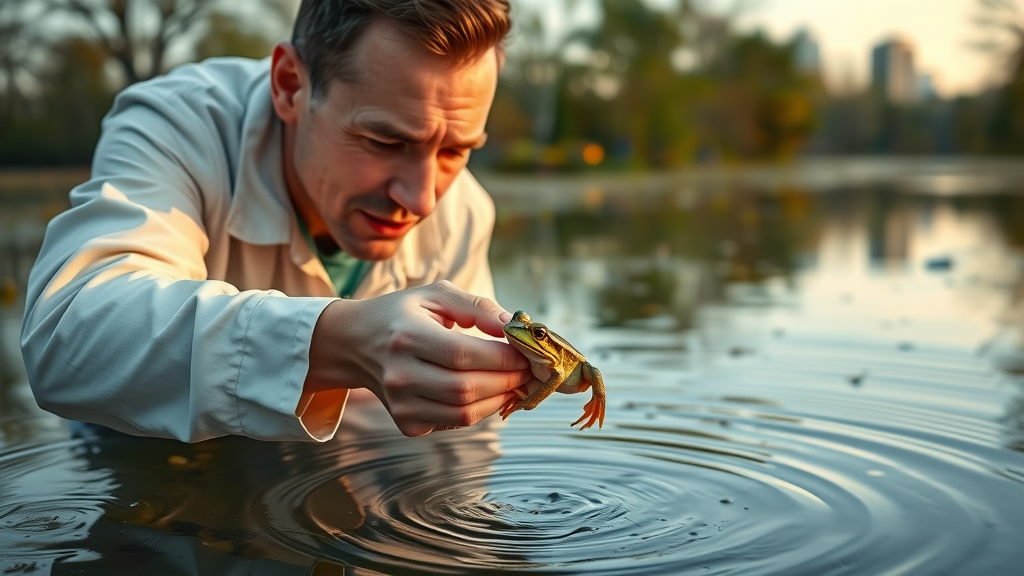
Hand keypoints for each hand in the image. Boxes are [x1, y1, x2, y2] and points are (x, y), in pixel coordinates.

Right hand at [304, 281, 532, 435]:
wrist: (355, 344)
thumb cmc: (402, 315)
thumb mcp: (436, 295)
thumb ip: (478, 307)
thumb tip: (514, 327)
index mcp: (406, 336)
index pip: (465, 354)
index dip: (504, 357)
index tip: (527, 353)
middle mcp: (399, 375)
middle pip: (467, 388)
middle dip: (508, 380)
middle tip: (528, 370)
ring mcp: (401, 405)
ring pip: (465, 413)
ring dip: (499, 399)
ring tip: (513, 381)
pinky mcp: (407, 424)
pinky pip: (455, 423)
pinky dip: (479, 410)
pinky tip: (486, 392)